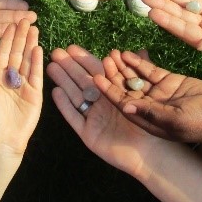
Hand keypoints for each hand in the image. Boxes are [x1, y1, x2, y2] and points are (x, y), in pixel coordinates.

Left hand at [0, 19, 42, 153]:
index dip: (7, 39)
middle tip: (26, 19)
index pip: (3, 53)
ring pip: (28, 60)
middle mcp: (10, 78)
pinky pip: (36, 74)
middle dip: (21, 36)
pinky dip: (38, 62)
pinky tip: (38, 48)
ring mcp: (24, 85)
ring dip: (30, 44)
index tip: (11, 24)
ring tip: (34, 28)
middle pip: (17, 53)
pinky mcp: (35, 93)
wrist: (1, 141)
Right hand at [47, 45, 152, 177]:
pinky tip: (56, 91)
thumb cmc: (151, 123)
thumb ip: (140, 73)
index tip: (71, 47)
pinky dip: (65, 105)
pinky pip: (74, 118)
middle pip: (82, 81)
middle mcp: (102, 104)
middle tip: (55, 52)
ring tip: (51, 67)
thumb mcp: (147, 95)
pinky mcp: (88, 134)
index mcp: (114, 92)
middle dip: (69, 67)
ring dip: (63, 81)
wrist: (151, 153)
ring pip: (75, 96)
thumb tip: (141, 50)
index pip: (96, 71)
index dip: (84, 59)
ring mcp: (94, 118)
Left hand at [95, 50, 201, 143]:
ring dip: (124, 66)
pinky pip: (149, 71)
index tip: (96, 77)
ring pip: (135, 77)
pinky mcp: (169, 82)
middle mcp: (149, 105)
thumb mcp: (175, 119)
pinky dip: (139, 62)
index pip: (122, 102)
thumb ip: (151, 112)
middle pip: (126, 88)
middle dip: (113, 74)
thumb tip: (124, 106)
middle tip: (104, 58)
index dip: (108, 90)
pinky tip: (128, 53)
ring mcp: (158, 93)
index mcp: (147, 118)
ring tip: (113, 52)